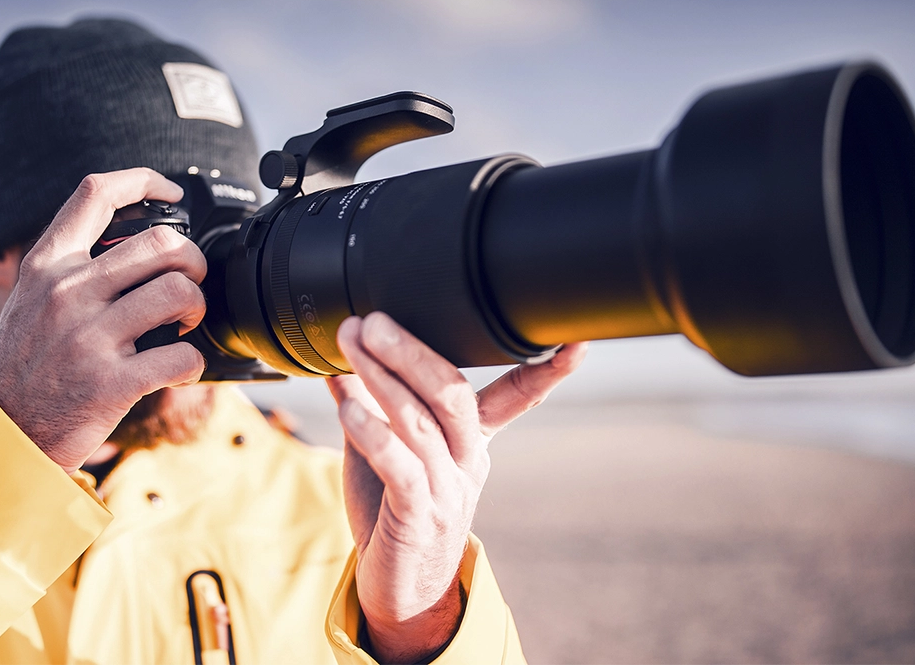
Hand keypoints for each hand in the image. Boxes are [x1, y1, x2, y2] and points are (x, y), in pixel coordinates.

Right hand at [0, 169, 206, 472]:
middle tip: (191, 281)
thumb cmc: (25, 365)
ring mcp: (88, 338)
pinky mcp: (110, 383)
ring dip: (198, 307)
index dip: (144, 181)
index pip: (96, 195)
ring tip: (186, 322)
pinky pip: (181, 356)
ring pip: (179, 293)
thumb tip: (127, 240)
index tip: (173, 194)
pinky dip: (193, 362)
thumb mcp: (27, 299)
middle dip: (193, 260)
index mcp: (47, 266)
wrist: (3, 433)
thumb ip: (68, 266)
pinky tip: (180, 367)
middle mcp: (66, 294)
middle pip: (161, 243)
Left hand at [328, 313, 586, 664]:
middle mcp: (468, 462)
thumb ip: (368, 405)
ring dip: (381, 378)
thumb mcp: (383, 453)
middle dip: (413, 350)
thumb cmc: (396, 516)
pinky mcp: (418, 517)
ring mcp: (447, 490)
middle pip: (452, 394)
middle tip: (374, 319)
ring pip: (421, 423)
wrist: (402, 595)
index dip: (544, 370)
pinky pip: (400, 466)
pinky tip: (347, 404)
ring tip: (351, 344)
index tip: (573, 340)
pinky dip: (373, 431)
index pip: (515, 396)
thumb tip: (341, 357)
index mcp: (471, 442)